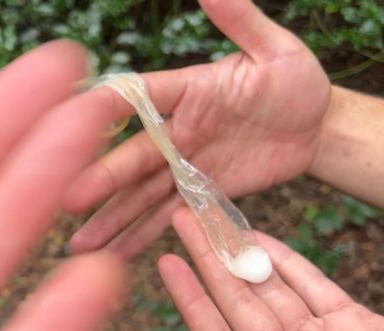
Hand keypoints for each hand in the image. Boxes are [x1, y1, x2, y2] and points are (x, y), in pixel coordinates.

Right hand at [65, 0, 330, 257]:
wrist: (315, 130)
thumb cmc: (297, 81)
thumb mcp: (279, 50)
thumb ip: (244, 23)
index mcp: (186, 90)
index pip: (139, 96)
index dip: (106, 108)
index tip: (70, 121)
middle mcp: (174, 130)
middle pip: (132, 155)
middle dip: (101, 179)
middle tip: (68, 199)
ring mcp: (182, 166)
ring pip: (140, 195)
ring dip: (110, 218)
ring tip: (79, 243)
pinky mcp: (197, 195)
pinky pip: (166, 218)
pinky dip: (141, 236)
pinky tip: (114, 255)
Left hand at [160, 208, 383, 330]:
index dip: (191, 300)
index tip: (166, 262)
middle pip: (239, 304)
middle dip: (209, 261)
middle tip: (182, 218)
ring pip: (271, 289)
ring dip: (242, 254)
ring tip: (214, 218)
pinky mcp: (358, 326)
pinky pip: (313, 287)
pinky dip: (288, 261)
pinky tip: (259, 236)